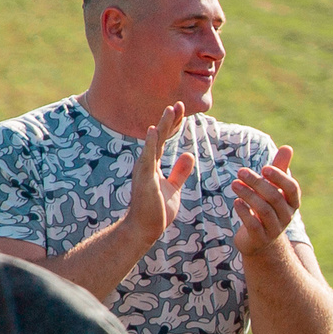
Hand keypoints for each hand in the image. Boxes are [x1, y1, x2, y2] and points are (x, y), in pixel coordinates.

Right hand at [123, 103, 195, 243]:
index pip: (164, 140)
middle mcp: (147, 164)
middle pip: (160, 137)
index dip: (173, 126)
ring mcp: (144, 170)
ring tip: (170, 109)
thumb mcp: (174, 188)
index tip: (181, 111)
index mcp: (153, 165)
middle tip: (179, 104)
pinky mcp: (144, 179)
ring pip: (154, 143)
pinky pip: (147, 158)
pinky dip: (151, 143)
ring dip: (163, 126)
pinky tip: (154, 130)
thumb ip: (179, 172)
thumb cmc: (157, 211)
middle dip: (170, 120)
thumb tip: (188, 155)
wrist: (145, 230)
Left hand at [229, 146, 302, 255]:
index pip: (292, 188)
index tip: (264, 168)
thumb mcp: (274, 188)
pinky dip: (244, 212)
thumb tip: (288, 147)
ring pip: (264, 210)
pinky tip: (236, 202)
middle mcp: (286, 216)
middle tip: (240, 171)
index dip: (280, 178)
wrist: (261, 241)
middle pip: (274, 197)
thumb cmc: (268, 208)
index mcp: (292, 203)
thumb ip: (280, 169)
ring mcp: (274, 229)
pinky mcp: (260, 239)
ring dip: (248, 195)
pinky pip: (254, 225)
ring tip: (234, 184)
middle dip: (257, 183)